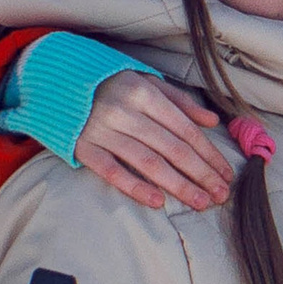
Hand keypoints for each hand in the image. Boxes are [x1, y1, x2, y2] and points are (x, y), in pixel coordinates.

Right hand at [77, 73, 230, 211]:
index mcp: (144, 92)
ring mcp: (102, 131)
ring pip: (148, 163)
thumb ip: (180, 101)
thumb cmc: (109, 85)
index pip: (185, 129)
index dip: (209, 153)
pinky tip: (157, 202)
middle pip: (172, 148)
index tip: (226, 174)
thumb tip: (212, 123)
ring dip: (178, 185)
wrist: (56, 85)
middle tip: (221, 195)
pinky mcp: (83, 148)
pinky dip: (135, 187)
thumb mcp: (145, 81)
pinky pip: (112, 172)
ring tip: (200, 202)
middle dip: (201, 174)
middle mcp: (125, 111)